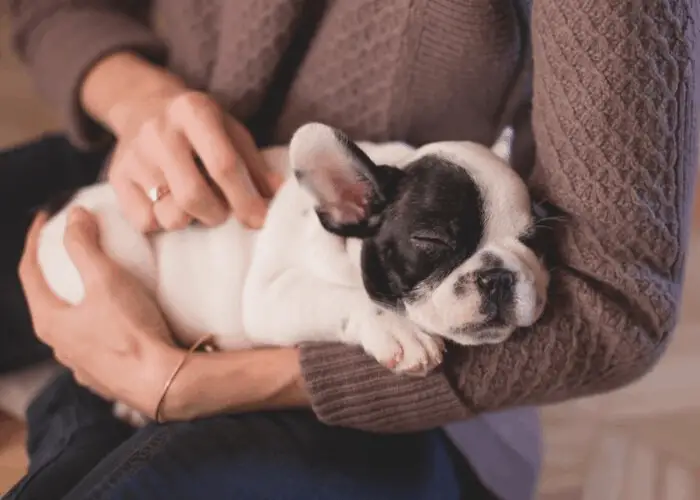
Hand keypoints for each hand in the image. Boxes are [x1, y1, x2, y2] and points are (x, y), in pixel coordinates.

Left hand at [18, 208, 181, 416]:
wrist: (162, 382)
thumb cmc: (131, 331)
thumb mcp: (106, 280)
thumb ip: (85, 246)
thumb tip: (74, 215)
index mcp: (50, 321)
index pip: (29, 272)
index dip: (34, 241)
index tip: (45, 219)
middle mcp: (59, 346)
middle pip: (48, 300)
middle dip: (55, 272)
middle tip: (69, 250)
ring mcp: (81, 364)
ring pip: (71, 325)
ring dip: (77, 301)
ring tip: (95, 284)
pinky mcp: (105, 376)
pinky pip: (94, 342)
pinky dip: (98, 323)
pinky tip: (116, 320)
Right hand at [103, 71, 282, 231]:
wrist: (142, 106)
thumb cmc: (199, 127)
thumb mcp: (231, 132)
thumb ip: (255, 166)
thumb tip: (278, 198)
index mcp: (195, 111)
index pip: (224, 165)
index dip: (246, 199)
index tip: (260, 220)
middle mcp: (159, 131)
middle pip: (193, 196)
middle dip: (216, 214)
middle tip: (221, 212)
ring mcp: (134, 156)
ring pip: (169, 214)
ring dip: (190, 220)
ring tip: (194, 205)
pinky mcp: (116, 178)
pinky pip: (145, 223)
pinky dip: (163, 222)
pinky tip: (169, 204)